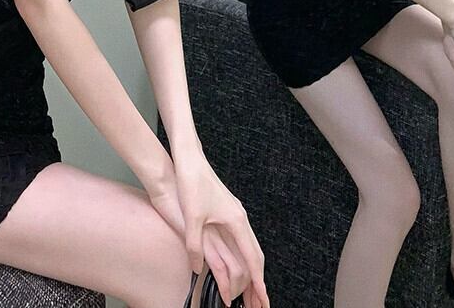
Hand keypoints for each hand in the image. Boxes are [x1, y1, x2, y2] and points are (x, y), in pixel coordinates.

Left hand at [148, 175, 266, 307]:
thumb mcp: (191, 218)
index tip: (263, 299)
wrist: (190, 159)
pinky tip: (237, 260)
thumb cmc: (191, 183)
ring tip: (251, 286)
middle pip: (256, 254)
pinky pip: (241, 237)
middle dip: (258, 279)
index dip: (258, 281)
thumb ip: (195, 246)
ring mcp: (235, 212)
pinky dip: (243, 254)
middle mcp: (240, 218)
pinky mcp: (228, 209)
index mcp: (236, 221)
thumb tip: (197, 268)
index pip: (252, 258)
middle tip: (260, 301)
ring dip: (252, 267)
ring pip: (249, 245)